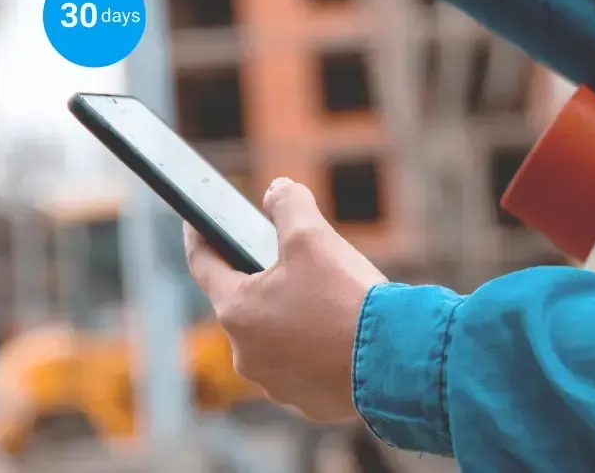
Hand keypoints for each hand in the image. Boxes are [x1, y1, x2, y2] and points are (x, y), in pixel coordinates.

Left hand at [184, 177, 387, 422]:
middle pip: (246, 304)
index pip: (203, 265)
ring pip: (276, 339)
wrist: (395, 361)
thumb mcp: (314, 237)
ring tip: (328, 301)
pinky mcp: (308, 402)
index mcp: (237, 310)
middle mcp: (246, 354)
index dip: (200, 236)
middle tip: (295, 261)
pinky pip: (305, 368)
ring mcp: (276, 383)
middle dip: (265, 280)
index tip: (198, 221)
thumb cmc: (348, 299)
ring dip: (292, 319)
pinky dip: (317, 350)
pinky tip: (343, 336)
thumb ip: (288, 206)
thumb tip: (277, 191)